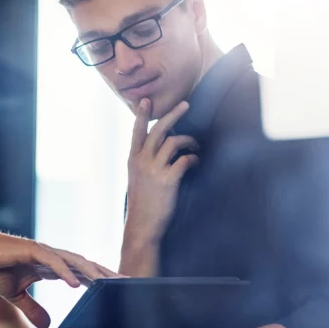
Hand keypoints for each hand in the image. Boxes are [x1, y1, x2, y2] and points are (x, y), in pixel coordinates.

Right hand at [0, 228, 117, 327]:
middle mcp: (50, 257)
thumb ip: (32, 308)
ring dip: (92, 271)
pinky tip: (77, 283)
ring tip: (109, 283)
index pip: (81, 273)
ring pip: (74, 261)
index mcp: (50, 266)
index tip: (117, 292)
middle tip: (127, 285)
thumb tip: (48, 324)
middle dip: (105, 275)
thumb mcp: (15, 295)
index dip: (99, 281)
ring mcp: (42, 252)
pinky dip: (66, 271)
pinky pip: (52, 261)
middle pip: (84, 265)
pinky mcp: (31, 250)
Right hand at [124, 98, 199, 243]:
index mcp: (133, 160)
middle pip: (158, 130)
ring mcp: (154, 170)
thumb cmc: (141, 203)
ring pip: (173, 142)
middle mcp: (142, 161)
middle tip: (185, 104)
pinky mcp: (168, 180)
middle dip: (173, 114)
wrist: (141, 226)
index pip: (137, 132)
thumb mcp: (136, 179)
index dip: (141, 115)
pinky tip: (195, 161)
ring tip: (195, 145)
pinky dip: (193, 158)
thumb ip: (144, 162)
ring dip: (188, 140)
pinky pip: (184, 160)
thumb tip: (160, 147)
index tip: (146, 101)